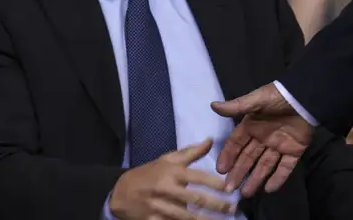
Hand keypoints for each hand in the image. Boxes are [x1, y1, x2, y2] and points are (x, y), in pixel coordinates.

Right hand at [109, 139, 236, 219]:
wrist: (120, 192)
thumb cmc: (148, 173)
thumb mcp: (167, 159)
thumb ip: (190, 152)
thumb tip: (211, 140)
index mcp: (171, 172)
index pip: (198, 177)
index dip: (215, 184)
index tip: (230, 189)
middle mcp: (166, 189)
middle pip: (196, 199)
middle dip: (217, 206)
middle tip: (233, 210)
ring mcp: (159, 207)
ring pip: (187, 217)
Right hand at [211, 83, 313, 197]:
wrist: (305, 98)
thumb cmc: (278, 97)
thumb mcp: (256, 100)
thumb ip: (236, 107)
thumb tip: (213, 106)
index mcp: (252, 126)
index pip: (236, 144)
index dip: (228, 156)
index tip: (220, 170)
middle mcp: (263, 138)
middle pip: (248, 158)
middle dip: (239, 172)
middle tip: (230, 188)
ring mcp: (279, 146)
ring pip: (264, 165)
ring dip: (255, 179)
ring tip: (246, 193)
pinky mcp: (294, 151)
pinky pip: (285, 167)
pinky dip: (278, 178)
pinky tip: (269, 189)